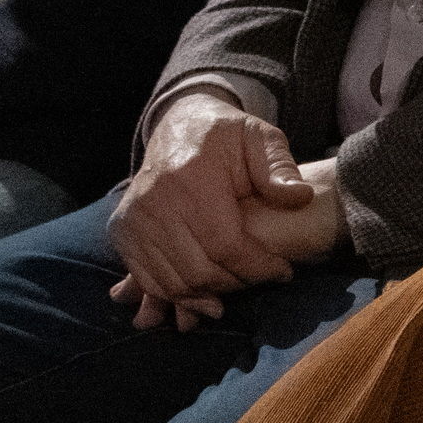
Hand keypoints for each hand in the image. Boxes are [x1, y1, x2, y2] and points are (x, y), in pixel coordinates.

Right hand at [105, 91, 326, 326]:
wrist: (178, 127)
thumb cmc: (225, 136)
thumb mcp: (260, 138)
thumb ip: (280, 168)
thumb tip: (301, 197)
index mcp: (190, 177)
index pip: (226, 244)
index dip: (258, 267)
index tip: (283, 271)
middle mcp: (154, 201)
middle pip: (199, 270)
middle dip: (239, 283)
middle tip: (263, 279)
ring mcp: (133, 219)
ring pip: (174, 282)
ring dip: (210, 295)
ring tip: (239, 287)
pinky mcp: (121, 232)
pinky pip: (149, 279)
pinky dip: (178, 295)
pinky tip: (206, 294)